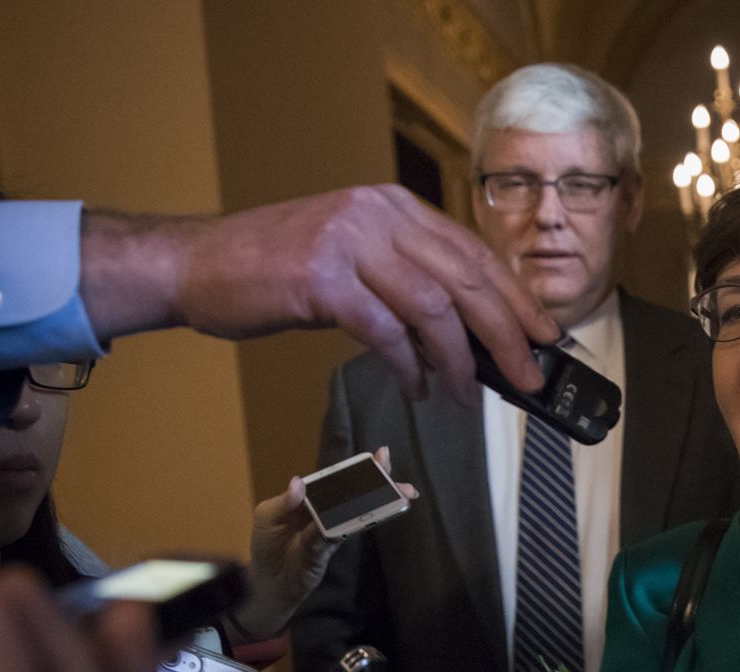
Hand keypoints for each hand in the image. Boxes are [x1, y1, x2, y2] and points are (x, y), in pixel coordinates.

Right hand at [78, 186, 555, 404]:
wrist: (194, 264)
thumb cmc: (275, 270)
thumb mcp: (352, 256)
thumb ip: (406, 279)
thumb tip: (468, 336)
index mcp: (392, 205)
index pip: (474, 252)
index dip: (516, 297)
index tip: (545, 336)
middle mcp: (376, 214)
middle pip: (466, 278)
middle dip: (506, 333)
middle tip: (528, 377)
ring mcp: (347, 242)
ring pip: (433, 307)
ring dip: (459, 361)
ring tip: (469, 397)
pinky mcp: (319, 279)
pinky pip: (384, 330)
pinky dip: (408, 364)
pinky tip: (417, 388)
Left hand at [227, 446, 417, 642]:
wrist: (268, 583)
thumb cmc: (265, 546)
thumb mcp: (266, 518)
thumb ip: (282, 502)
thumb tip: (299, 482)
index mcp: (309, 498)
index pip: (336, 478)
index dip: (358, 468)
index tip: (380, 455)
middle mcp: (324, 510)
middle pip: (355, 493)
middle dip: (381, 484)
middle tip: (403, 482)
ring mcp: (332, 528)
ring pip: (359, 511)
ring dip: (381, 504)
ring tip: (402, 496)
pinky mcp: (333, 546)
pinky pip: (346, 531)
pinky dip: (361, 521)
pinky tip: (379, 513)